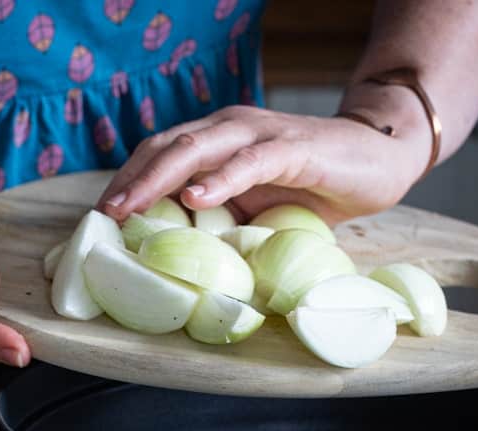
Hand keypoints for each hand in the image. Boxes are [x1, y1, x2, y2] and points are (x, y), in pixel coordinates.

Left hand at [98, 105, 428, 225]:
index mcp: (215, 142)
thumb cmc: (310, 188)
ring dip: (159, 179)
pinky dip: (223, 179)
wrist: (377, 160)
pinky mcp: (294, 149)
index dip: (127, 181)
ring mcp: (260, 135)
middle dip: (131, 182)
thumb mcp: (252, 207)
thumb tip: (175, 253)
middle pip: (166, 148)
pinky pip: (252, 161)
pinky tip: (198, 199)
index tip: (101, 217)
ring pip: (197, 149)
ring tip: (130, 209)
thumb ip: (217, 218)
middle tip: (104, 216)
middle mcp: (230, 129)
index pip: (158, 155)